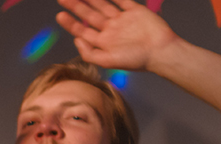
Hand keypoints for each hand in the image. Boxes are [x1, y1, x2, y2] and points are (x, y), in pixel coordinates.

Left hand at [56, 0, 177, 71]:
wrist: (161, 51)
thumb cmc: (136, 60)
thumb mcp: (108, 61)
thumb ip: (89, 53)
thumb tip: (75, 40)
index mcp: (104, 43)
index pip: (83, 31)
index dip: (71, 24)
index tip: (60, 15)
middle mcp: (111, 30)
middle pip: (89, 16)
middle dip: (76, 6)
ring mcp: (122, 20)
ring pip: (102, 5)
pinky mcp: (135, 11)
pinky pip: (121, 0)